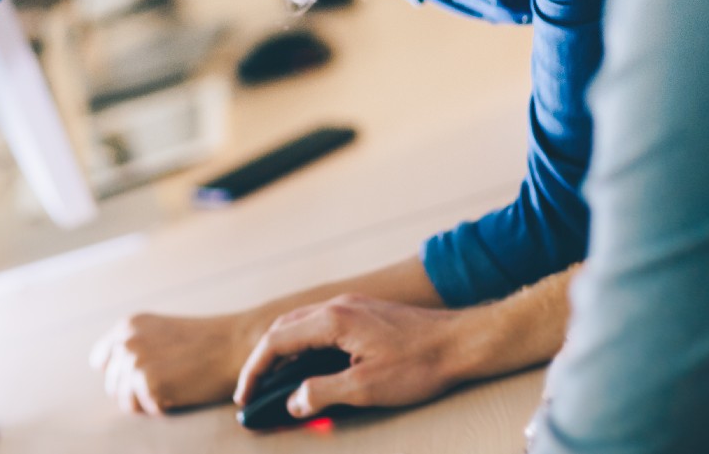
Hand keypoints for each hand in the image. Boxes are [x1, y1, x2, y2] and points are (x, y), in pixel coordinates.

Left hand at [89, 311, 260, 414]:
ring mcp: (135, 362)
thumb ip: (135, 346)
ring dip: (149, 401)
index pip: (101, 361)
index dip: (120, 373)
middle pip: (113, 384)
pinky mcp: (148, 383)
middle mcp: (125, 341)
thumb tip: (112, 374)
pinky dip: (164, 408)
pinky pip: (146, 410)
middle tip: (169, 381)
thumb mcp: (161, 333)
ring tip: (175, 386)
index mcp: (127, 326)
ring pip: (126, 402)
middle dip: (136, 390)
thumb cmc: (204, 343)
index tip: (143, 375)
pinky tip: (182, 391)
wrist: (236, 345)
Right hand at [233, 294, 473, 419]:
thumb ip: (323, 393)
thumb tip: (295, 403)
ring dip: (284, 353)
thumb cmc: (420, 364)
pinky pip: (321, 327)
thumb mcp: (367, 388)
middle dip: (264, 361)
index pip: (276, 342)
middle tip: (253, 391)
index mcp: (332, 320)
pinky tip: (310, 367)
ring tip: (276, 383)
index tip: (245, 396)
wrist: (463, 342)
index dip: (255, 371)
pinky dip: (305, 348)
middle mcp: (337, 306)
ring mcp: (352, 307)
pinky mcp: (365, 314)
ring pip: (302, 326)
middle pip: (284, 329)